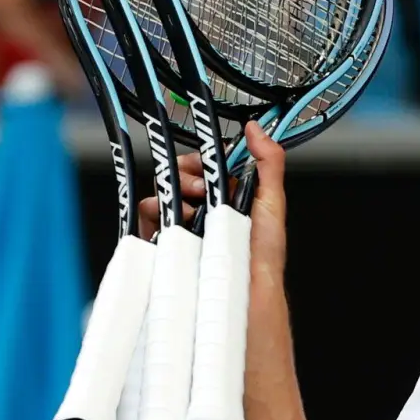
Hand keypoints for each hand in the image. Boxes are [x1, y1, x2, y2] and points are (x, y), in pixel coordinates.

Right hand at [135, 123, 286, 288]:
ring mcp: (183, 225)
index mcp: (227, 196)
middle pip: (180, 176)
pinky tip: (171, 219)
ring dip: (171, 192)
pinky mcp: (165, 242)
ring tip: (190, 208)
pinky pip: (147, 218)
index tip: (204, 162)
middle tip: (199, 189)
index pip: (204, 166)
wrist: (246, 290)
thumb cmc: (262, 255)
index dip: (201, 159)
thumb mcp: (272, 202)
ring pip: (162, 193)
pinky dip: (153, 211)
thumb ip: (269, 162)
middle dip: (186, 174)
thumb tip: (257, 129)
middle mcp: (203, 209)